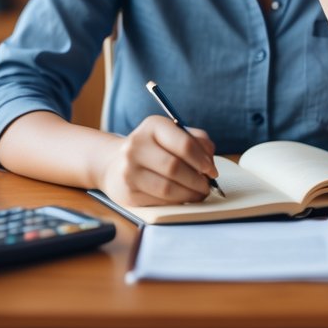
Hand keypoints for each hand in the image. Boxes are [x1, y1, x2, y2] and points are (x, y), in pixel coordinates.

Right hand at [95, 116, 218, 206]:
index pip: (184, 144)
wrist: (115, 165)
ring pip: (168, 187)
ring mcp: (129, 170)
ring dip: (190, 194)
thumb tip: (209, 161)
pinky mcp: (128, 193)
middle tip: (207, 186)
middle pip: (175, 167)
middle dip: (198, 180)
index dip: (203, 160)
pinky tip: (183, 198)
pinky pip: (159, 201)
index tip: (212, 170)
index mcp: (153, 126)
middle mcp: (137, 145)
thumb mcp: (172, 135)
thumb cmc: (153, 149)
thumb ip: (196, 140)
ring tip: (199, 194)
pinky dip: (177, 201)